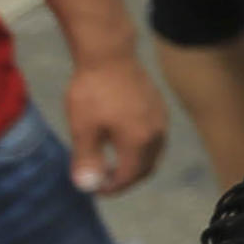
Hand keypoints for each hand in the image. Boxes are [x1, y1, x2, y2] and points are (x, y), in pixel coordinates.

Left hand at [58, 56, 166, 196]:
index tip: (94, 188)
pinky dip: (140, 148)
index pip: (128, 176)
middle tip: (104, 180)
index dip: (111, 187)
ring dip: (134, 164)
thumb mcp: (83, 128)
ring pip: (152, 153)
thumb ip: (87, 160)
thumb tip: (86, 186)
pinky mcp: (159, 107)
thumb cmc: (92, 91)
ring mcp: (160, 120)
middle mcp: (156, 134)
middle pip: (145, 168)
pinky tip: (121, 138)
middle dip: (125, 179)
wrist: (109, 54)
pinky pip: (154, 138)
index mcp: (138, 142)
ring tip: (112, 161)